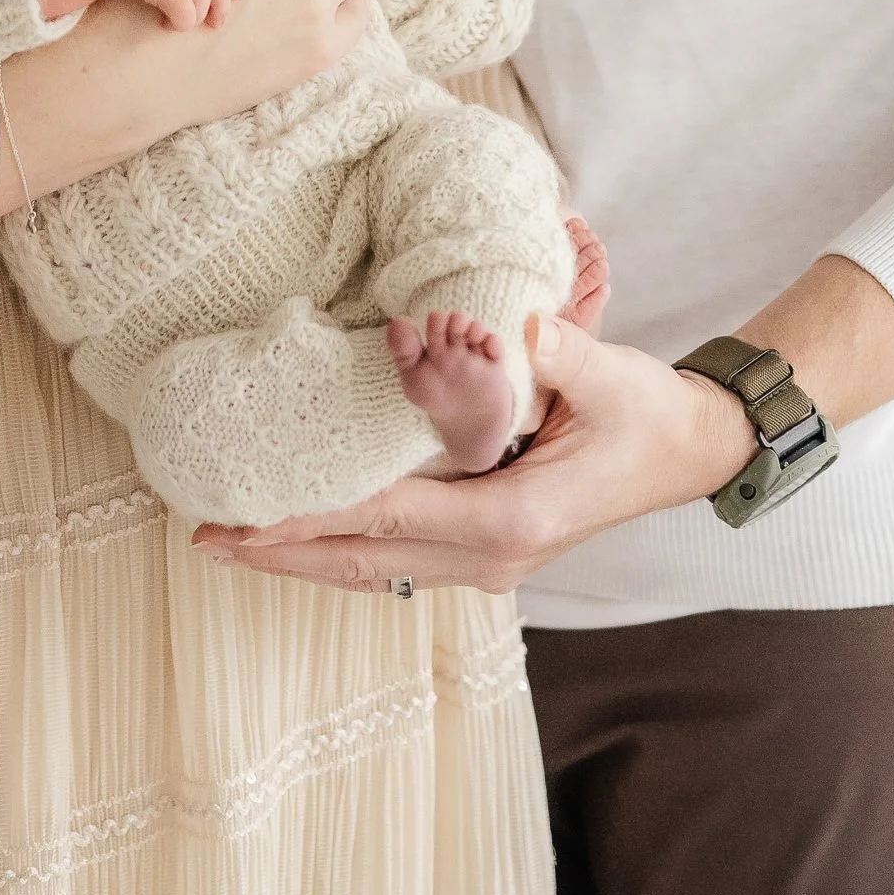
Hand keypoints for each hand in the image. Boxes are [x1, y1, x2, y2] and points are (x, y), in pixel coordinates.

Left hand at [190, 307, 756, 593]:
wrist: (688, 452)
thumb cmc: (646, 413)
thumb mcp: (608, 376)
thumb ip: (559, 353)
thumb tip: (514, 325)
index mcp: (512, 520)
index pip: (388, 517)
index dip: (313, 516)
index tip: (247, 515)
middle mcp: (491, 556)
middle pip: (365, 560)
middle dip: (282, 550)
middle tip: (205, 538)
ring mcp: (489, 561)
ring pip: (375, 569)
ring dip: (303, 556)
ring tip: (231, 542)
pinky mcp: (487, 548)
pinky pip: (397, 559)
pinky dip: (342, 549)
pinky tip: (303, 536)